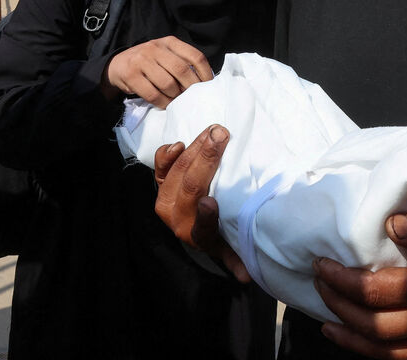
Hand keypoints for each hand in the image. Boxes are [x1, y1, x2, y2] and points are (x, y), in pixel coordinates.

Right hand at [103, 36, 211, 107]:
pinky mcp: (131, 75)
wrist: (117, 65)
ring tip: (177, 101)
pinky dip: (163, 103)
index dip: (205, 73)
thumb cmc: (149, 63)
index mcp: (169, 42)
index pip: (195, 56)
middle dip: (191, 88)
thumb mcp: (165, 55)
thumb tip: (203, 83)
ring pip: (168, 84)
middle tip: (192, 98)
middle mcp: (155, 48)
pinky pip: (153, 94)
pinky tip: (166, 105)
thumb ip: (182, 63)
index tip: (209, 86)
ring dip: (175, 97)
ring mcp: (141, 60)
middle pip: (182, 70)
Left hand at [153, 124, 248, 280]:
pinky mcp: (161, 185)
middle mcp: (178, 219)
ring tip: (214, 131)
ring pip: (178, 171)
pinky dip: (166, 156)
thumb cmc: (220, 232)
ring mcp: (166, 201)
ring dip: (196, 148)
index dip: (205, 217)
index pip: (202, 228)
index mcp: (199, 236)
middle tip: (223, 135)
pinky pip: (160, 169)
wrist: (193, 223)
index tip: (211, 203)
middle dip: (206, 160)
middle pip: (191, 187)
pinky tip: (179, 144)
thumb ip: (237, 257)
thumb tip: (246, 276)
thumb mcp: (230, 245)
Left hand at [312, 214, 406, 358]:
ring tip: (327, 320)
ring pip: (386, 349)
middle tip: (318, 283)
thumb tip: (390, 225)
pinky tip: (362, 339)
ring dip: (351, 336)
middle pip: (373, 324)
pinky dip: (376, 351)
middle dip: (338, 305)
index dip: (343, 281)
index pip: (376, 291)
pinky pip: (405, 356)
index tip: (322, 263)